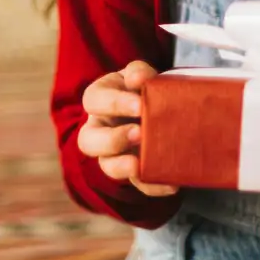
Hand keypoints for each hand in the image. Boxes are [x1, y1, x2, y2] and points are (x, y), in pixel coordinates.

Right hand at [77, 60, 178, 196]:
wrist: (160, 108)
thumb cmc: (142, 88)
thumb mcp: (138, 75)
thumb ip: (138, 73)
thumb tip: (139, 80)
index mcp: (99, 99)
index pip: (94, 100)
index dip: (114, 104)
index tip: (140, 106)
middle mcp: (99, 129)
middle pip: (88, 141)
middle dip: (112, 140)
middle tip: (138, 134)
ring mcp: (113, 154)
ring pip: (106, 166)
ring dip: (121, 167)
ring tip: (139, 165)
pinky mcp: (132, 172)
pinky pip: (137, 184)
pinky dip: (153, 186)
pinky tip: (172, 183)